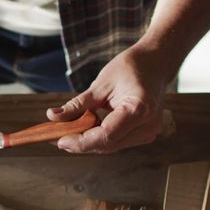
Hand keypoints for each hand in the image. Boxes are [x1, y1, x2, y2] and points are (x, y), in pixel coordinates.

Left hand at [47, 46, 168, 152]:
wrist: (156, 63)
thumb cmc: (131, 67)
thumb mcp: (100, 83)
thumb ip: (78, 104)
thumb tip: (53, 116)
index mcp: (139, 109)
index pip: (106, 135)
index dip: (81, 141)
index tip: (59, 139)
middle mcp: (148, 126)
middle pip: (107, 145)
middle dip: (79, 143)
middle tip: (54, 136)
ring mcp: (148, 132)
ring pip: (111, 146)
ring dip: (87, 142)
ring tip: (65, 132)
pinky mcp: (144, 134)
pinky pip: (116, 141)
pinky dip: (98, 137)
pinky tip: (82, 129)